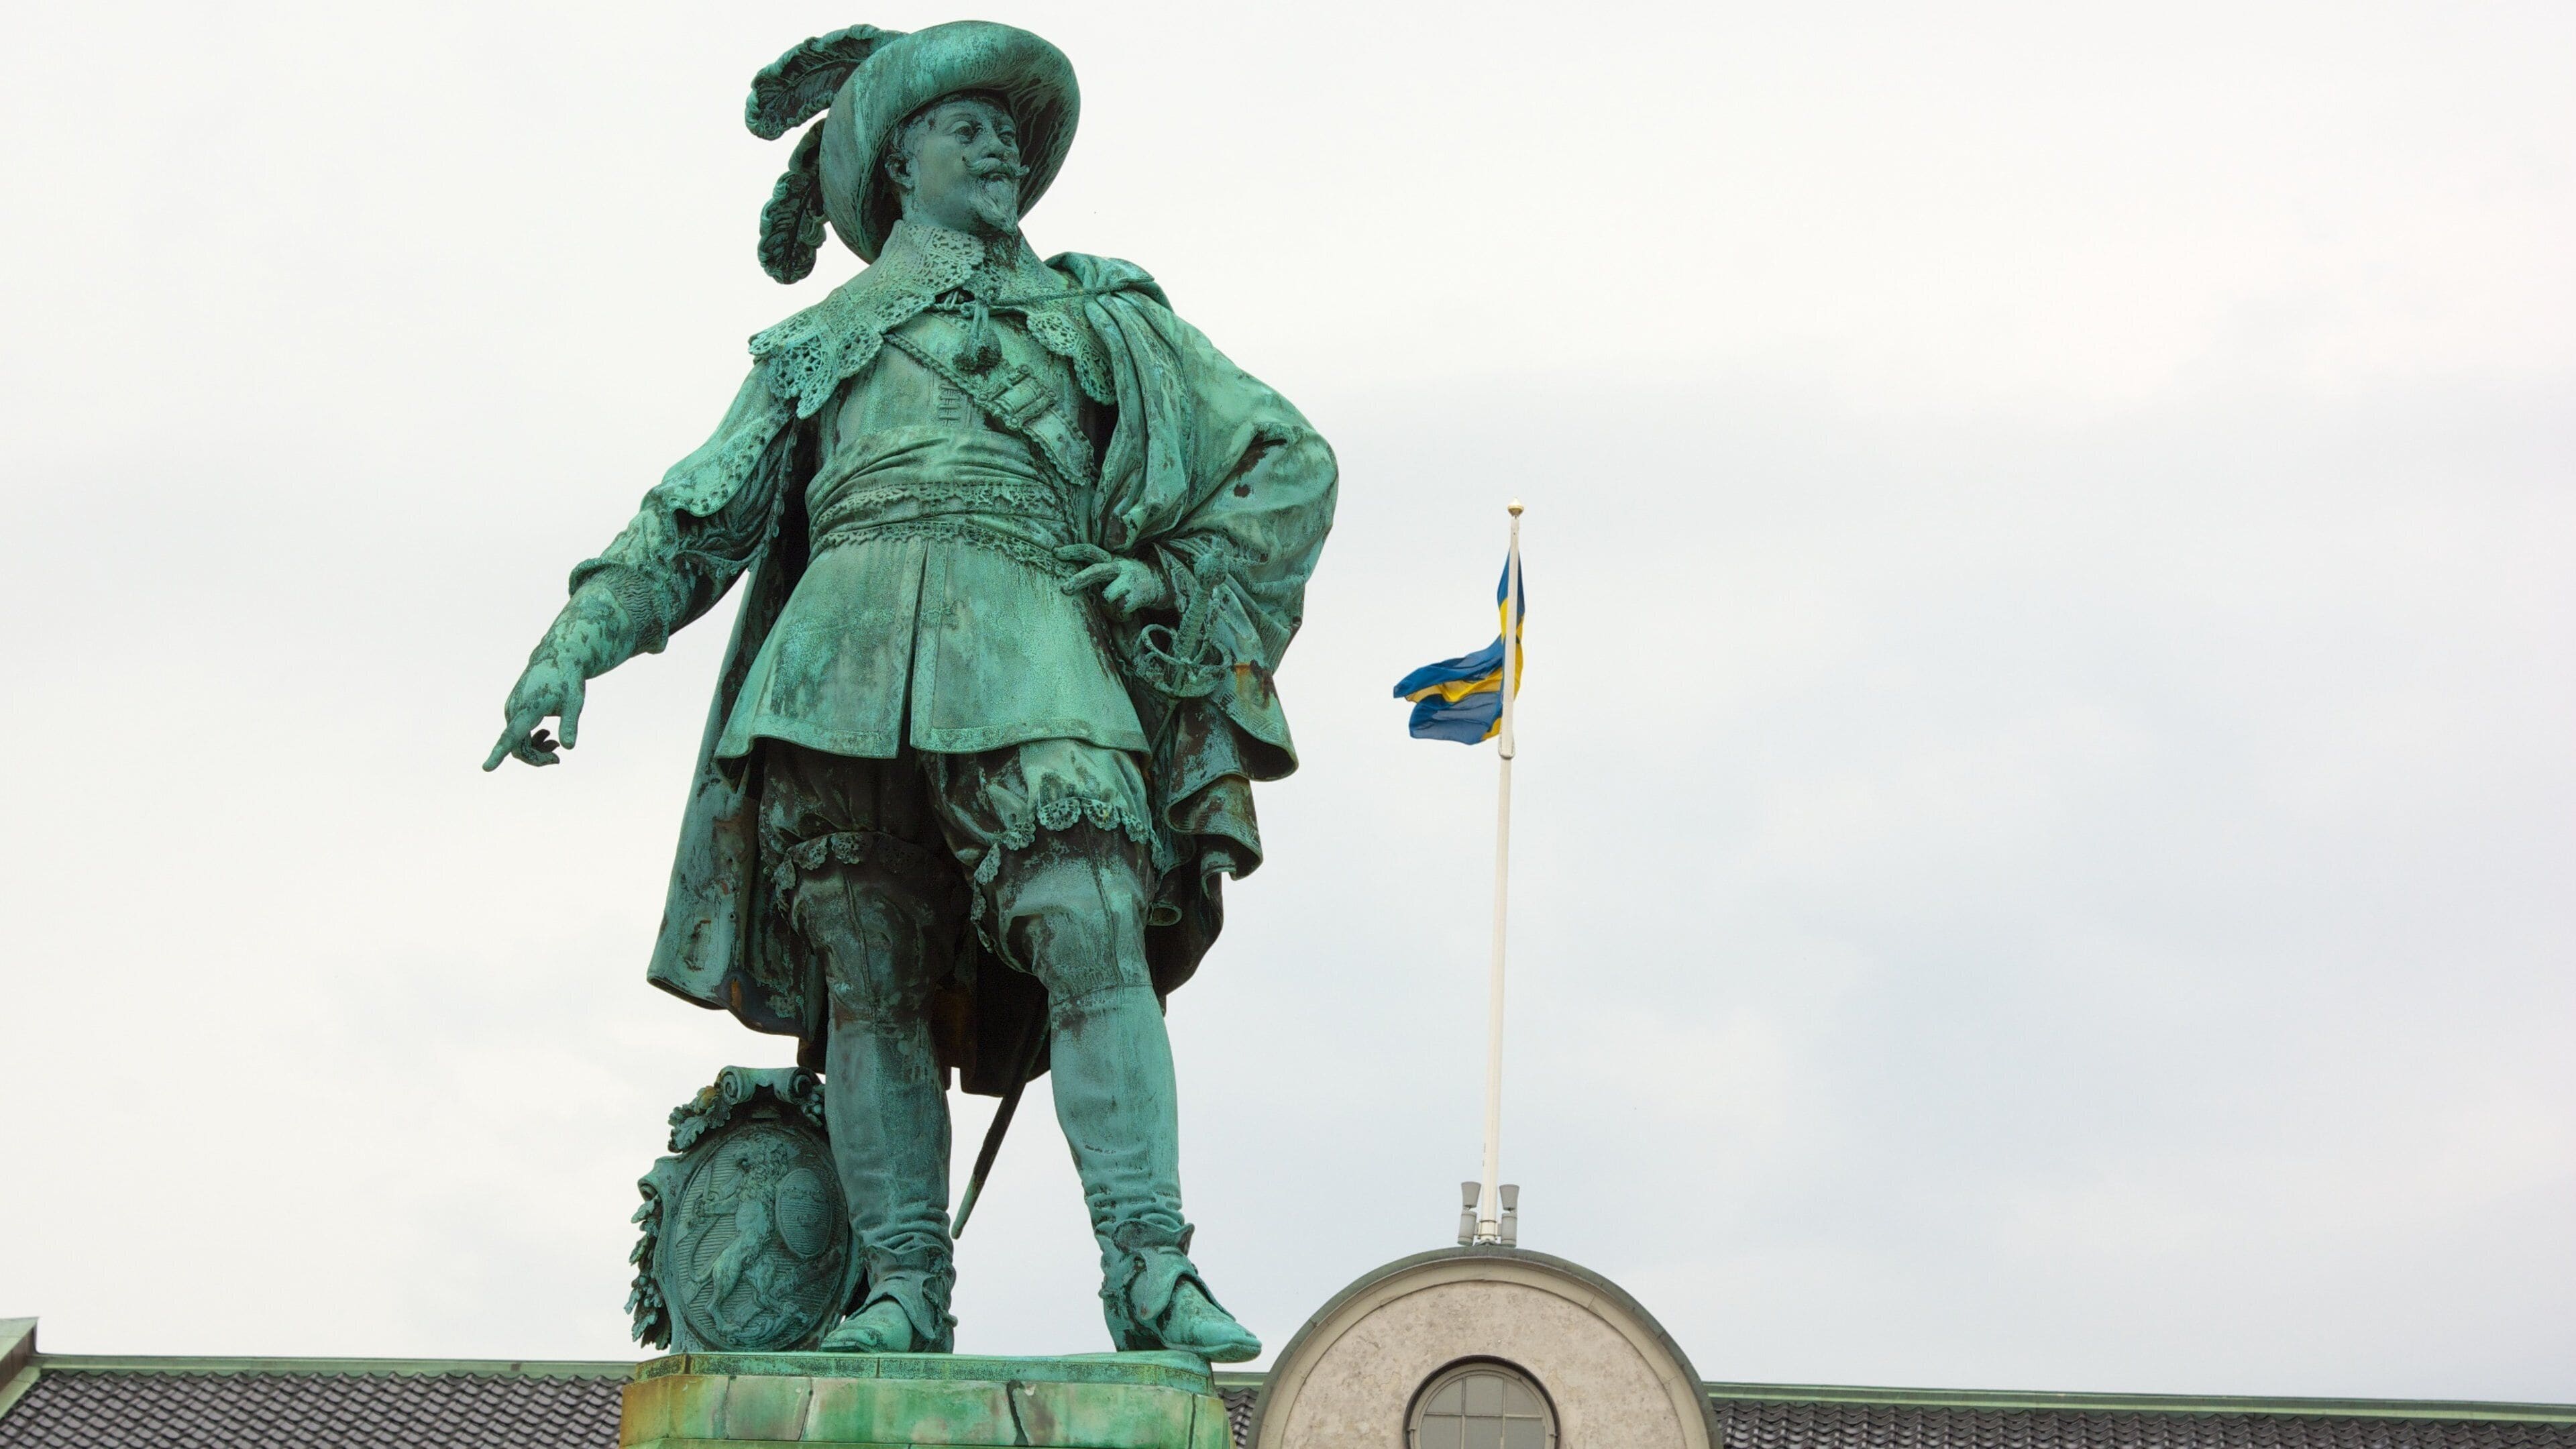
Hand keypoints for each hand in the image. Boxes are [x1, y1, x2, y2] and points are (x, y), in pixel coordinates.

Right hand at [483, 654, 588, 770]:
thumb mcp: (574, 703)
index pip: (510, 737)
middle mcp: (513, 710)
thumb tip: (569, 747)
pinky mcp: (513, 707)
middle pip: (517, 748)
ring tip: (555, 744)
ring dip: (535, 749)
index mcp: (527, 710)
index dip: (498, 754)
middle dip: (536, 757)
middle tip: (557, 758)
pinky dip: (531, 739)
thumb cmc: (568, 680)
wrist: (557, 657)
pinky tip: (547, 735)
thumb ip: (569, 725)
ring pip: (517, 741)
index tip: (486, 768)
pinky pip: (517, 732)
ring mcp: (511, 708)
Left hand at [1054, 544, 1165, 618]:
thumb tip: (1073, 585)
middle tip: (1063, 588)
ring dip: (1109, 607)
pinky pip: (1120, 610)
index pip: (1089, 551)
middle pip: (1096, 571)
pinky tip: (1129, 612)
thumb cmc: (1132, 581)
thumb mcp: (1116, 571)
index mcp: (1112, 560)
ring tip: (1118, 606)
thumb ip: (1099, 574)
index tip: (1055, 552)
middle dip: (1079, 580)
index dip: (1072, 551)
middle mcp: (1120, 567)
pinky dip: (1122, 616)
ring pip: (1107, 597)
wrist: (1164, 584)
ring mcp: (1129, 580)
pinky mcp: (1138, 594)